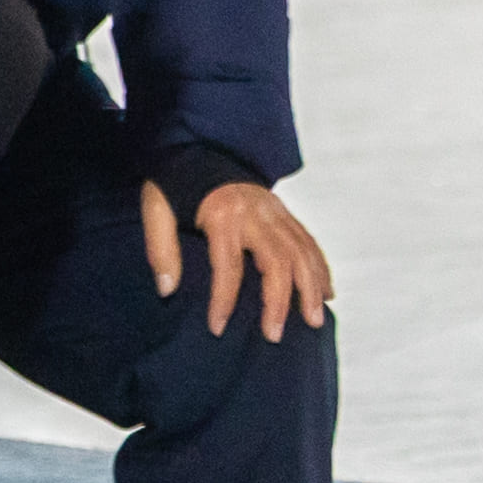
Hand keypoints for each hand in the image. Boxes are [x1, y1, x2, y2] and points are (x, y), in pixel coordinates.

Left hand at [142, 177, 333, 341]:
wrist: (200, 148)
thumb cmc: (175, 183)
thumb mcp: (156, 209)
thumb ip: (160, 248)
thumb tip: (166, 289)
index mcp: (222, 215)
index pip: (229, 265)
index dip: (224, 299)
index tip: (218, 327)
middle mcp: (256, 213)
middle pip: (278, 261)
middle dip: (279, 301)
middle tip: (275, 334)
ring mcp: (275, 211)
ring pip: (302, 253)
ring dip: (310, 289)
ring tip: (313, 320)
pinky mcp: (285, 212)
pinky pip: (309, 243)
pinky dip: (320, 269)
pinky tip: (326, 293)